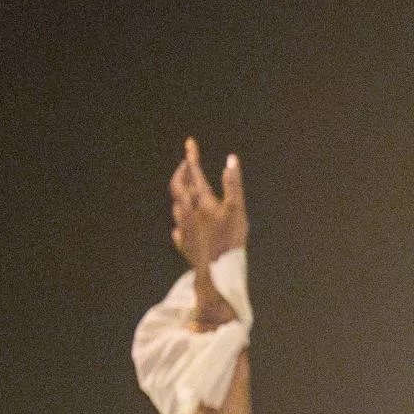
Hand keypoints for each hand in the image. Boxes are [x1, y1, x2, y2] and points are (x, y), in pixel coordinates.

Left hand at [169, 138, 247, 272]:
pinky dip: (181, 222)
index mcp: (201, 200)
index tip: (189, 143)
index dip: (192, 156)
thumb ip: (233, 184)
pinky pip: (178, 229)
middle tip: (185, 165)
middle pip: (178, 186)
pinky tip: (183, 225)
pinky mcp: (183, 243)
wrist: (216, 270)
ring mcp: (183, 227)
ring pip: (176, 206)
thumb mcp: (237, 209)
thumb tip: (231, 159)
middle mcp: (188, 210)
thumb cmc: (229, 239)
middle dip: (181, 173)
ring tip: (185, 192)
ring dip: (180, 195)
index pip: (194, 172)